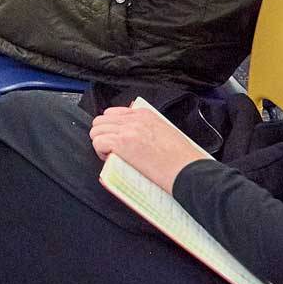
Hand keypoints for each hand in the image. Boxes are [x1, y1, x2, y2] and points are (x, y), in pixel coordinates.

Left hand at [88, 105, 207, 192]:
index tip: (117, 140)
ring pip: (96, 130)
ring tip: (112, 155)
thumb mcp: (164, 132)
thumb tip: (131, 132)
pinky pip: (98, 142)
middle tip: (112, 149)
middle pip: (101, 120)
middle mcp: (134, 119)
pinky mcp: (122, 143)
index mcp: (144, 114)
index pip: (112, 113)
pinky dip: (101, 152)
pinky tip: (111, 159)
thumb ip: (145, 127)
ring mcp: (127, 130)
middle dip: (103, 135)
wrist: (187, 170)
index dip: (111, 129)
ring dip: (100, 143)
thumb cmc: (180, 158)